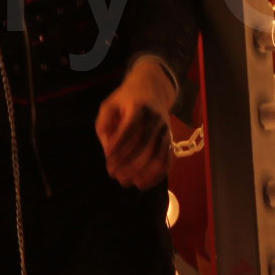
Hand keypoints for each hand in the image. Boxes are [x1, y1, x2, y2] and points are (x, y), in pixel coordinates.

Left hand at [97, 57, 176, 189]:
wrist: (152, 90)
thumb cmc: (126, 100)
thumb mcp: (109, 105)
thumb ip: (104, 125)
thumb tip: (108, 151)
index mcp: (139, 107)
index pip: (130, 129)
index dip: (119, 147)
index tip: (107, 160)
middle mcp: (155, 119)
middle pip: (144, 145)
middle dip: (127, 164)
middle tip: (112, 174)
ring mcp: (165, 131)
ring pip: (157, 156)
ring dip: (141, 173)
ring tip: (124, 182)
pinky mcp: (170, 140)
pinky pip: (167, 161)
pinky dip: (156, 176)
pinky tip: (141, 184)